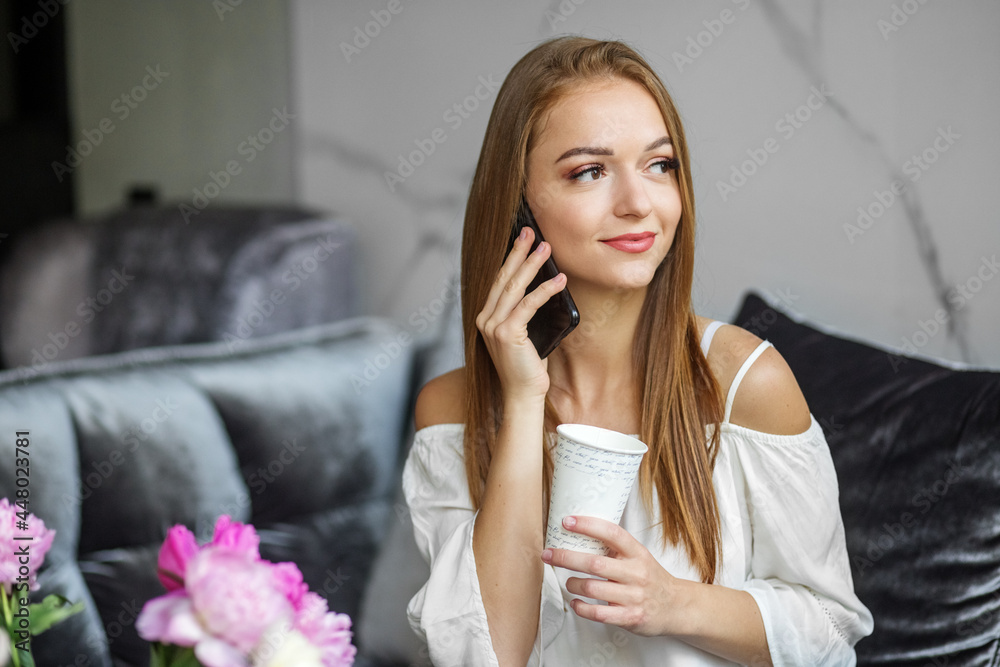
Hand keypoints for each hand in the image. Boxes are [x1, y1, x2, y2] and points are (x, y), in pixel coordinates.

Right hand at [475, 226, 566, 400]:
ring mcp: (493, 326)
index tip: (522, 239)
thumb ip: (526, 313)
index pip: (499, 281)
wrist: (523, 395)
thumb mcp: (526, 334)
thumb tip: (547, 287)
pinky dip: (546, 290)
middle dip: (518, 251)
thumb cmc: (528, 367)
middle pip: (503, 278)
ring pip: (514, 287)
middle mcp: (485, 319)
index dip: (511, 258)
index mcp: (486, 317)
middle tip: (531, 230)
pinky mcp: (507, 333)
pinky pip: (529, 305)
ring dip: (532, 264)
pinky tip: (560, 280)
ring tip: (547, 247)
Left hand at [540, 515, 682, 636]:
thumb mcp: (639, 557)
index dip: (587, 525)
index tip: (566, 522)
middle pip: (595, 563)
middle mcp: (636, 573)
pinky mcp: (630, 617)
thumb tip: (580, 534)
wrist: (677, 607)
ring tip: (569, 582)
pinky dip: (582, 608)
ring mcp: (634, 596)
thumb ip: (616, 549)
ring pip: (593, 588)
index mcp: (637, 553)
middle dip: (566, 558)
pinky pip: (599, 614)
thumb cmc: (651, 578)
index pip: (611, 533)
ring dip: (573, 584)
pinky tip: (576, 603)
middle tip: (548, 555)